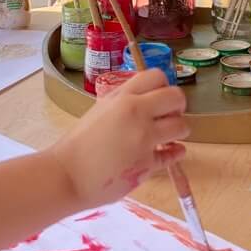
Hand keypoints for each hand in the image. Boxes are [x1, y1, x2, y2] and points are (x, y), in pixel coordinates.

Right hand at [50, 69, 187, 208]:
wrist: (68, 174)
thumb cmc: (79, 142)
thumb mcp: (100, 109)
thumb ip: (124, 101)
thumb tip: (148, 98)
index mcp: (122, 97)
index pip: (157, 76)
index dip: (163, 87)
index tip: (159, 98)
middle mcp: (136, 114)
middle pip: (176, 97)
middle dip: (177, 106)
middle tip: (168, 117)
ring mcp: (144, 139)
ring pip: (182, 126)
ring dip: (178, 131)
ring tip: (166, 137)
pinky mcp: (148, 164)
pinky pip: (174, 154)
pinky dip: (174, 153)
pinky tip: (170, 152)